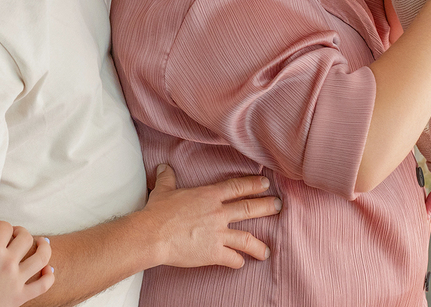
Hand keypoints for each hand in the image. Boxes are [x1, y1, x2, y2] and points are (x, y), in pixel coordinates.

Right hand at [0, 199, 54, 306]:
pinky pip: (43, 285)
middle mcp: (7, 263)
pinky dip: (49, 275)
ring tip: (40, 243)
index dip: (0, 225)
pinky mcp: (19, 298)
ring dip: (43, 246)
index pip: (5, 227)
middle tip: (13, 236)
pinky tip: (47, 269)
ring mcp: (16, 281)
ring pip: (42, 257)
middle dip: (20, 232)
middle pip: (25, 238)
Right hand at [142, 164, 281, 268]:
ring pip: (246, 239)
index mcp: (208, 196)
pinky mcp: (213, 253)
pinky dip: (238, 262)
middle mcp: (218, 213)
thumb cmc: (158, 212)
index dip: (253, 185)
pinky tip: (241, 263)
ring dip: (259, 245)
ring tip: (266, 251)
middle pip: (248, 208)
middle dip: (266, 207)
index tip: (265, 184)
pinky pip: (232, 258)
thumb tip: (164, 167)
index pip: (236, 187)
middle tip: (278, 206)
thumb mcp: (164, 189)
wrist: (153, 235)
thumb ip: (168, 177)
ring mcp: (218, 234)